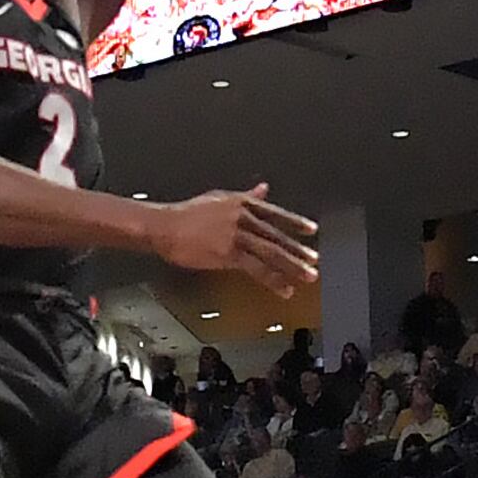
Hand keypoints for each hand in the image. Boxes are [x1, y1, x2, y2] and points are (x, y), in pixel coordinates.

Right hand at [147, 187, 318, 296]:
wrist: (163, 225)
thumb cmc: (186, 214)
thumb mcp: (219, 199)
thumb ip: (246, 196)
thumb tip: (264, 189)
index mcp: (242, 203)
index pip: (275, 213)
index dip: (295, 222)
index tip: (311, 230)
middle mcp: (243, 217)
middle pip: (276, 236)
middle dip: (297, 250)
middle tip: (314, 260)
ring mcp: (236, 235)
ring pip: (271, 252)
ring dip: (292, 266)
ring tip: (307, 276)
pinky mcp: (228, 253)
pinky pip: (256, 268)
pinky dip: (272, 279)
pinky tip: (283, 288)